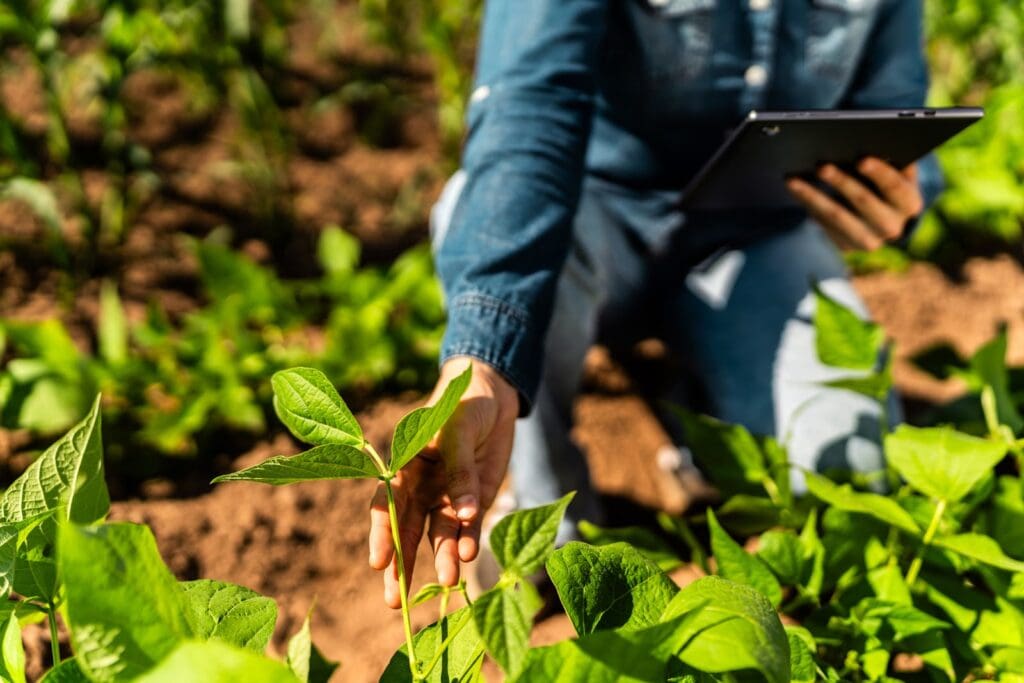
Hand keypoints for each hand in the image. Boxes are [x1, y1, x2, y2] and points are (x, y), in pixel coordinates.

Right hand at [368, 356, 519, 607]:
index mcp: (403, 464)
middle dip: (402, 565)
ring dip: (442, 558)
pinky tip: (468, 555)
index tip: (379, 563)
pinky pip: (467, 527)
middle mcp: (419, 486)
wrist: (493, 396)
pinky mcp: (471, 502)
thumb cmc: (464, 404)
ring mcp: (444, 497)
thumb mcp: (459, 428)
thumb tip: (464, 513)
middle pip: (407, 530)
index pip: (387, 504)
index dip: (383, 534)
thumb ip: (459, 470)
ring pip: (438, 535)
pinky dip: (467, 541)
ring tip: (448, 582)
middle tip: (395, 602)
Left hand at [786, 158, 923, 250]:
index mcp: (909, 203)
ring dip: (813, 196)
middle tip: (821, 166)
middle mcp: (892, 227)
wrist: (881, 215)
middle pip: (864, 202)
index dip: (880, 173)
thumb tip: (868, 139)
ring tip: (794, 180)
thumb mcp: (895, 170)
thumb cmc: (886, 180)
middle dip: (842, 182)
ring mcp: (869, 240)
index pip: (896, 187)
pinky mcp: (846, 246)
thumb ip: (889, 158)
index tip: (862, 159)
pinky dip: (807, 204)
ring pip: (837, 217)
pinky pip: (823, 224)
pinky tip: (794, 189)